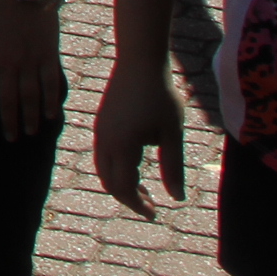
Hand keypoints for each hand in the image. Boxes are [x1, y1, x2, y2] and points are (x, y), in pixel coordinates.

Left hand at [0, 0, 64, 139]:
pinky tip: (50, 115)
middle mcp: (8, 62)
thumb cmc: (1, 4)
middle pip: (8, 100)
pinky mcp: (48, 54)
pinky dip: (50, 101)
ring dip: (29, 118)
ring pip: (29, 97)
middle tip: (10, 139)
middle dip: (8, 122)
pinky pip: (50, 83)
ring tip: (30, 133)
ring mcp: (30, 60)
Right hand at [91, 59, 188, 215]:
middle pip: (108, 182)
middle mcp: (105, 141)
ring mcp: (100, 131)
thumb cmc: (160, 96)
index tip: (155, 213)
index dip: (138, 205)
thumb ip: (173, 167)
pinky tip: (135, 165)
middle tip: (152, 206)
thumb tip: (176, 198)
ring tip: (145, 190)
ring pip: (102, 169)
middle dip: (128, 198)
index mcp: (122, 146)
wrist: (139, 62)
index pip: (123, 187)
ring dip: (121, 184)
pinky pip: (102, 155)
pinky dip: (116, 169)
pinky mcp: (101, 123)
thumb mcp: (172, 134)